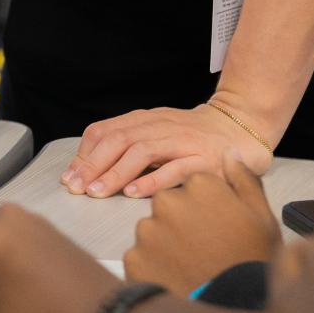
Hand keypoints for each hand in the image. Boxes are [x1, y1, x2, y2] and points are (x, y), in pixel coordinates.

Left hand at [63, 100, 272, 199]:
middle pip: (118, 139)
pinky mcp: (206, 159)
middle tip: (77, 187)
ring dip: (115, 172)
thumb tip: (88, 169)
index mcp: (147, 120)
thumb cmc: (196, 137)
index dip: (85, 153)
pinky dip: (152, 180)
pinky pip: (176, 168)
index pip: (106, 130)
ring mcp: (184, 141)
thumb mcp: (157, 134)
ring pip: (142, 151)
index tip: (70, 176)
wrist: (242, 127)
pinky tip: (134, 192)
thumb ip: (129, 146)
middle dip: (93, 164)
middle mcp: (162, 126)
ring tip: (98, 191)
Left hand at [124, 159, 281, 295]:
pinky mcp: (134, 257)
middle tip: (202, 247)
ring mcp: (148, 230)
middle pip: (167, 206)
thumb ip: (243, 180)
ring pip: (152, 231)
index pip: (191, 186)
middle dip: (180, 222)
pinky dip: (153, 266)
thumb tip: (230, 154)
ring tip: (191, 264)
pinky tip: (176, 276)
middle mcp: (168, 202)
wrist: (235, 303)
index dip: (204, 207)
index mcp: (199, 185)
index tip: (214, 224)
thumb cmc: (252, 259)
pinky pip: (141, 256)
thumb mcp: (261, 215)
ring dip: (165, 244)